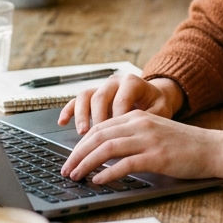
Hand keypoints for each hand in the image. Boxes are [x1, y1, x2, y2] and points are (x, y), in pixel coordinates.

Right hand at [57, 74, 183, 133]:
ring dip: (81, 115)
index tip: (118, 137)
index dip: (117, 118)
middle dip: (97, 119)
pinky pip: (76, 100)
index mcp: (132, 82)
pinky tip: (62, 122)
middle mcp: (114, 82)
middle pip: (100, 97)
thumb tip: (136, 137)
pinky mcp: (93, 96)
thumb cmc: (157, 105)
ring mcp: (102, 87)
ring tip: (81, 132)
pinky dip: (68, 110)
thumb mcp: (160, 111)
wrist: (155, 96)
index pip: (120, 99)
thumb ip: (148, 120)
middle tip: (97, 139)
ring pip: (85, 96)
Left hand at [59, 110, 222, 183]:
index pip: (100, 127)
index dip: (81, 143)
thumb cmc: (184, 145)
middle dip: (77, 153)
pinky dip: (108, 172)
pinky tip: (98, 180)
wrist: (212, 148)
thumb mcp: (154, 132)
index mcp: (137, 116)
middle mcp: (140, 124)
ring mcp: (148, 139)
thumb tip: (104, 153)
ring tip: (76, 176)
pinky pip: (125, 163)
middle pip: (98, 135)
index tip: (70, 158)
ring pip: (107, 148)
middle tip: (65, 168)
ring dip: (86, 163)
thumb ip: (132, 137)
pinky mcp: (157, 156)